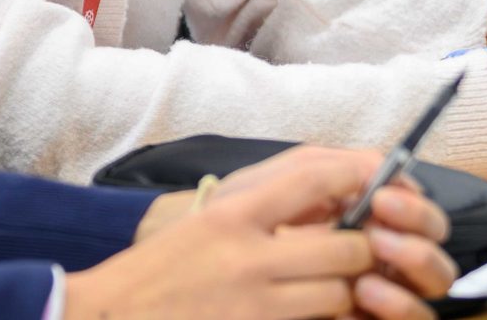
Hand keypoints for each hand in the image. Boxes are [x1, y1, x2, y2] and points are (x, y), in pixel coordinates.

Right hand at [73, 146, 456, 319]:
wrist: (111, 318)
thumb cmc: (159, 272)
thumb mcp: (206, 224)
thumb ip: (260, 209)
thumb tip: (326, 195)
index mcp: (233, 214)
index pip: (313, 180)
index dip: (357, 180)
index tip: (376, 183)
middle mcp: (248, 256)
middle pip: (345, 246)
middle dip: (363, 251)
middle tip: (369, 251)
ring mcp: (255, 303)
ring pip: (340, 293)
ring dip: (351, 293)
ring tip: (347, 289)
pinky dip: (330, 318)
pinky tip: (324, 312)